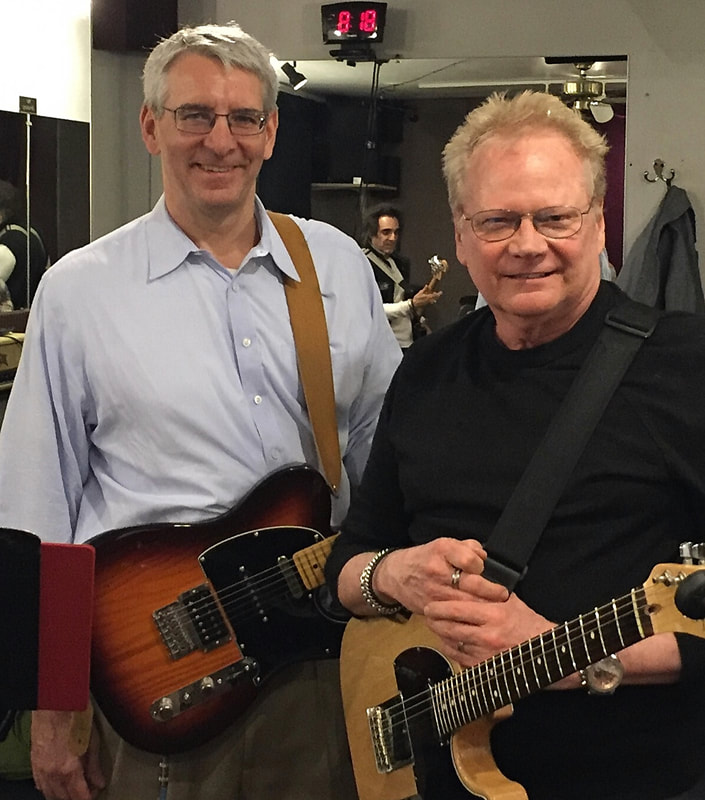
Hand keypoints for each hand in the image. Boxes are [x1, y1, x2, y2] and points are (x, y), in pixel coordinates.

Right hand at [31, 710, 104, 799]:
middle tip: (89, 788)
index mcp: (69, 769)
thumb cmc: (75, 716)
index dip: (90, 797)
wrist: (53, 703)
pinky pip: (41, 786)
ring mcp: (41, 771)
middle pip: (65, 799)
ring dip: (64, 795)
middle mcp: (52, 775)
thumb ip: (94, 765)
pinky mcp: (34, 765)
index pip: (79, 797)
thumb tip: (100, 783)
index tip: (96, 792)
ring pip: (51, 795)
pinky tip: (60, 782)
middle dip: (78, 797)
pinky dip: (51, 789)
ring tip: (77, 785)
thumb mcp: (92, 740)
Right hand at [373, 537, 507, 614]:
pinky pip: (454, 616)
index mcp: (442, 550)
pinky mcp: (431, 608)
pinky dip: (468, 618)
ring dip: (484, 607)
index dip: (481, 565)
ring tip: (496, 608)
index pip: (469, 559)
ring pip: (466, 603)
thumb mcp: (444, 544)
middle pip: (472, 584)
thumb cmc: (425, 558)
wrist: (396, 575)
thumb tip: (485, 557)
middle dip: (492, 591)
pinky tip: (478, 618)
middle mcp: (437, 570)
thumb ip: (467, 547)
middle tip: (503, 595)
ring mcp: (434, 591)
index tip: (486, 569)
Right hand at [411, 284, 441, 310]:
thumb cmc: (417, 298)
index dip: (438, 294)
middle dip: (438, 295)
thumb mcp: (420, 292)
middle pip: (435, 298)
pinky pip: (431, 301)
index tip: (441, 292)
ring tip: (436, 295)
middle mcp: (429, 300)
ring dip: (436, 297)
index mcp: (428, 296)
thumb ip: (424, 289)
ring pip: (434, 299)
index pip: (435, 295)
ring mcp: (428, 302)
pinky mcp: (427, 303)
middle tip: (440, 293)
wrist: (415, 304)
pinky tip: (433, 299)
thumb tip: (426, 285)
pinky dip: (433, 300)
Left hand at [424, 590, 553, 666]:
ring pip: (452, 643)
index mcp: (493, 614)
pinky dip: (450, 649)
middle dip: (434, 620)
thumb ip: (490, 592)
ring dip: (440, 634)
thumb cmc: (529, 623)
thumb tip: (470, 579)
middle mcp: (487, 635)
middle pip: (449, 627)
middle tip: (427, 614)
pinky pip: (459, 658)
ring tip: (435, 626)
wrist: (547, 652)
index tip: (430, 604)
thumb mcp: (511, 601)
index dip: (439, 607)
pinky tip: (447, 642)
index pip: (457, 608)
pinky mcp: (485, 668)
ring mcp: (485, 654)